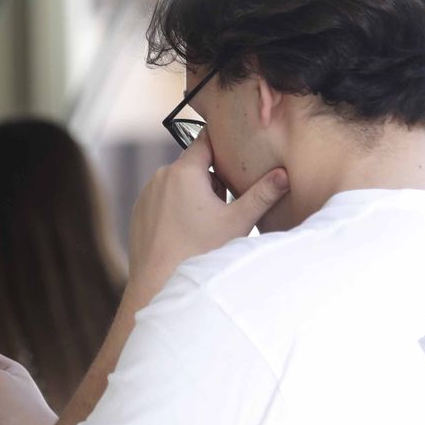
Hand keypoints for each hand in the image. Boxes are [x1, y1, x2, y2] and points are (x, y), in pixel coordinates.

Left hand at [128, 133, 288, 301]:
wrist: (158, 283)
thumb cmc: (200, 252)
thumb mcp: (237, 222)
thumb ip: (262, 195)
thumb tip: (284, 174)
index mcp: (184, 171)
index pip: (206, 141)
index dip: (224, 146)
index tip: (237, 154)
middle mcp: (161, 176)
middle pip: (194, 166)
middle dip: (211, 181)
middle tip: (222, 208)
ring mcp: (147, 194)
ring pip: (178, 184)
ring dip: (193, 195)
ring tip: (204, 224)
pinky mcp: (140, 211)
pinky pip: (163, 200)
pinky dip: (175, 209)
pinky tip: (185, 232)